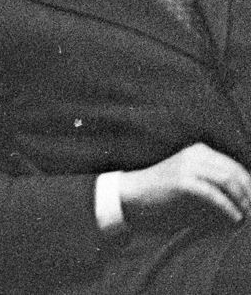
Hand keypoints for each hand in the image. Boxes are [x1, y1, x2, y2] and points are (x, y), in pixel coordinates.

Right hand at [117, 143, 250, 228]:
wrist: (132, 195)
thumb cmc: (164, 194)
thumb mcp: (192, 181)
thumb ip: (215, 185)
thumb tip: (245, 200)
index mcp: (199, 151)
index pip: (237, 167)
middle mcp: (195, 154)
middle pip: (236, 173)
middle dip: (250, 194)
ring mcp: (187, 166)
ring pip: (228, 181)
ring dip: (243, 201)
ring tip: (247, 217)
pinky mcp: (182, 182)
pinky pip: (214, 194)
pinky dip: (228, 208)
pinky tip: (235, 218)